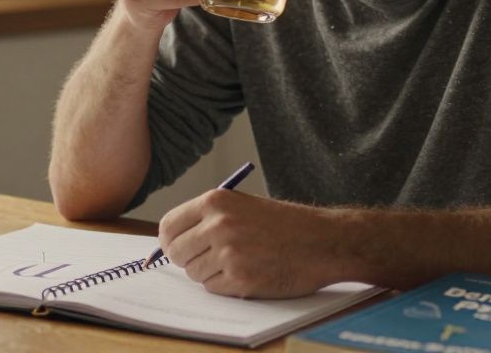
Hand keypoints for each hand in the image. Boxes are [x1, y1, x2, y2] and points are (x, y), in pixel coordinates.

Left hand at [158, 190, 334, 298]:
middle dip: (187, 259)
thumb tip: (173, 239)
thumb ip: (208, 218)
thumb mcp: (242, 205)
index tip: (175, 247)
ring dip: (210, 273)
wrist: (322, 241)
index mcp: (215, 201)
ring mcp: (229, 253)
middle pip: (176, 252)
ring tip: (238, 261)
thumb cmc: (284, 224)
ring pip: (194, 273)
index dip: (170, 240)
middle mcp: (218, 225)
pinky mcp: (241, 279)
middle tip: (208, 258)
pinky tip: (248, 272)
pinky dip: (225, 285)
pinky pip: (213, 288)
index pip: (168, 226)